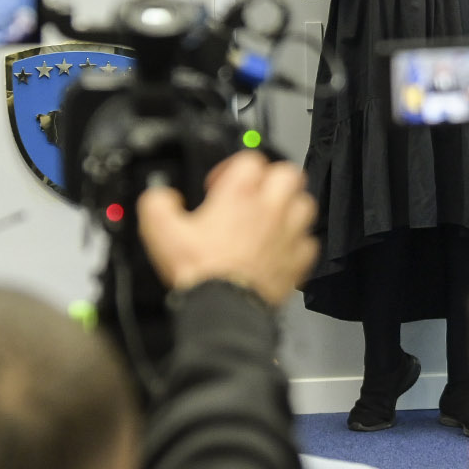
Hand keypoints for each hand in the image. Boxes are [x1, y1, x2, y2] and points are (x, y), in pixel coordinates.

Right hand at [137, 152, 316, 304]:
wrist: (223, 309)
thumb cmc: (201, 273)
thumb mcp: (162, 231)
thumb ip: (158, 204)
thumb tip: (161, 197)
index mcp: (239, 195)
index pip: (250, 159)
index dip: (234, 166)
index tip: (220, 185)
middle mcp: (269, 209)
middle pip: (288, 174)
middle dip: (272, 178)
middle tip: (255, 193)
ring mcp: (288, 234)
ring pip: (305, 204)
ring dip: (290, 207)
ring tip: (272, 217)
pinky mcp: (297, 261)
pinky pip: (309, 242)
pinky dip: (298, 243)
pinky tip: (282, 249)